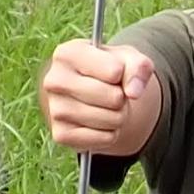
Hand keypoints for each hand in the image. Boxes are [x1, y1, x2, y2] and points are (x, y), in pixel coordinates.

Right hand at [41, 37, 158, 156]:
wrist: (90, 91)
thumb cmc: (109, 69)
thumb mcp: (128, 58)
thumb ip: (139, 66)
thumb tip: (134, 92)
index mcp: (67, 54)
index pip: (115, 71)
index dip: (123, 74)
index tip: (113, 72)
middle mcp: (54, 81)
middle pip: (114, 98)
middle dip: (122, 97)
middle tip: (111, 92)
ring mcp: (55, 109)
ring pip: (112, 119)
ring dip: (118, 116)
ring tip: (105, 106)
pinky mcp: (61, 135)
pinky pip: (106, 139)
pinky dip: (110, 133)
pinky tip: (98, 122)